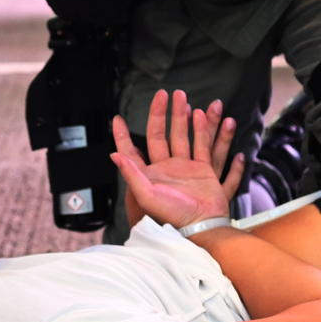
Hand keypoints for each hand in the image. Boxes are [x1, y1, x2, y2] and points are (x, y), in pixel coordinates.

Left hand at [110, 89, 242, 229]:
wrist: (201, 227)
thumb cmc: (171, 216)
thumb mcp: (146, 196)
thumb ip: (132, 173)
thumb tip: (115, 154)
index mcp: (149, 174)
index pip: (132, 150)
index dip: (123, 135)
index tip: (117, 119)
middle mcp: (166, 168)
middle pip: (161, 134)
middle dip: (162, 113)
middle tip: (166, 94)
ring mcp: (186, 169)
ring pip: (184, 135)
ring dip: (184, 118)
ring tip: (185, 99)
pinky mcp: (203, 172)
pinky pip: (204, 147)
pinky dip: (205, 131)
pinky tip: (203, 116)